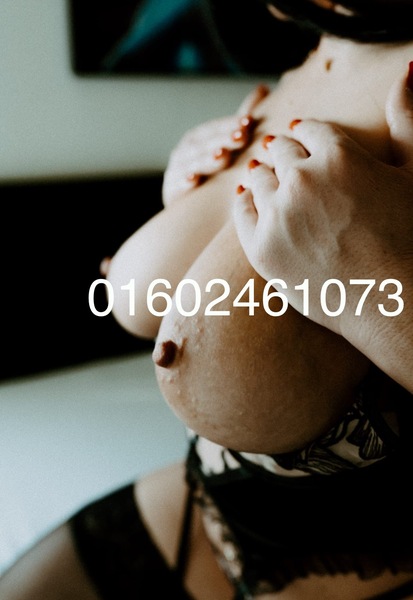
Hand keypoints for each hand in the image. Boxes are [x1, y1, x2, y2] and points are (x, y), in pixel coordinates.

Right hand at [162, 83, 269, 206]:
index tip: (249, 122)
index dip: (230, 124)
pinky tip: (193, 180)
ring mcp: (176, 172)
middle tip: (241, 136)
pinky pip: (176, 186)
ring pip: (191, 163)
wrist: (190, 209)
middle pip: (203, 144)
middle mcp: (184, 152)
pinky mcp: (170, 192)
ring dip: (206, 159)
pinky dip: (183, 182)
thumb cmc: (213, 172)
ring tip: (223, 156)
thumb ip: (241, 120)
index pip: (214, 128)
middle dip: (222, 139)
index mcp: (197, 139)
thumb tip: (262, 87)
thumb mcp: (227, 144)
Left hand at [233, 63, 412, 343]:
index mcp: (338, 154)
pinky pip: (242, 211)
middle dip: (284, 153)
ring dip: (263, 175)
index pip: (309, 130)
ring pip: (258, 179)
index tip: (302, 137)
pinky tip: (251, 200)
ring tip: (266, 177)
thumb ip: (406, 120)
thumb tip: (407, 69)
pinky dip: (245, 202)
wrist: (395, 302)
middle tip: (281, 156)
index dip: (307, 134)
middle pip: (280, 152)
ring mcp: (278, 214)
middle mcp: (302, 178)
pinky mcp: (261, 248)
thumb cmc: (412, 237)